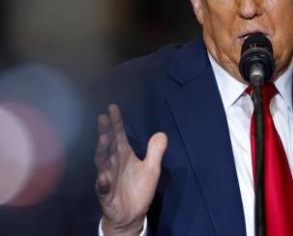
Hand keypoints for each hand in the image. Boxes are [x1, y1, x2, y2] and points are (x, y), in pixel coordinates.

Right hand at [95, 104, 167, 235]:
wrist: (131, 214)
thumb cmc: (139, 189)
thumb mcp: (152, 169)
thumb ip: (155, 152)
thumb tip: (162, 133)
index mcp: (124, 154)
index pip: (119, 135)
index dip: (116, 122)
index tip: (112, 107)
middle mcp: (113, 163)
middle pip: (108, 144)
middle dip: (105, 131)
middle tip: (103, 117)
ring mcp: (107, 177)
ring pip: (102, 162)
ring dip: (102, 151)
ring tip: (103, 139)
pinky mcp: (105, 193)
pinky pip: (103, 186)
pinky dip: (103, 181)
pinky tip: (104, 176)